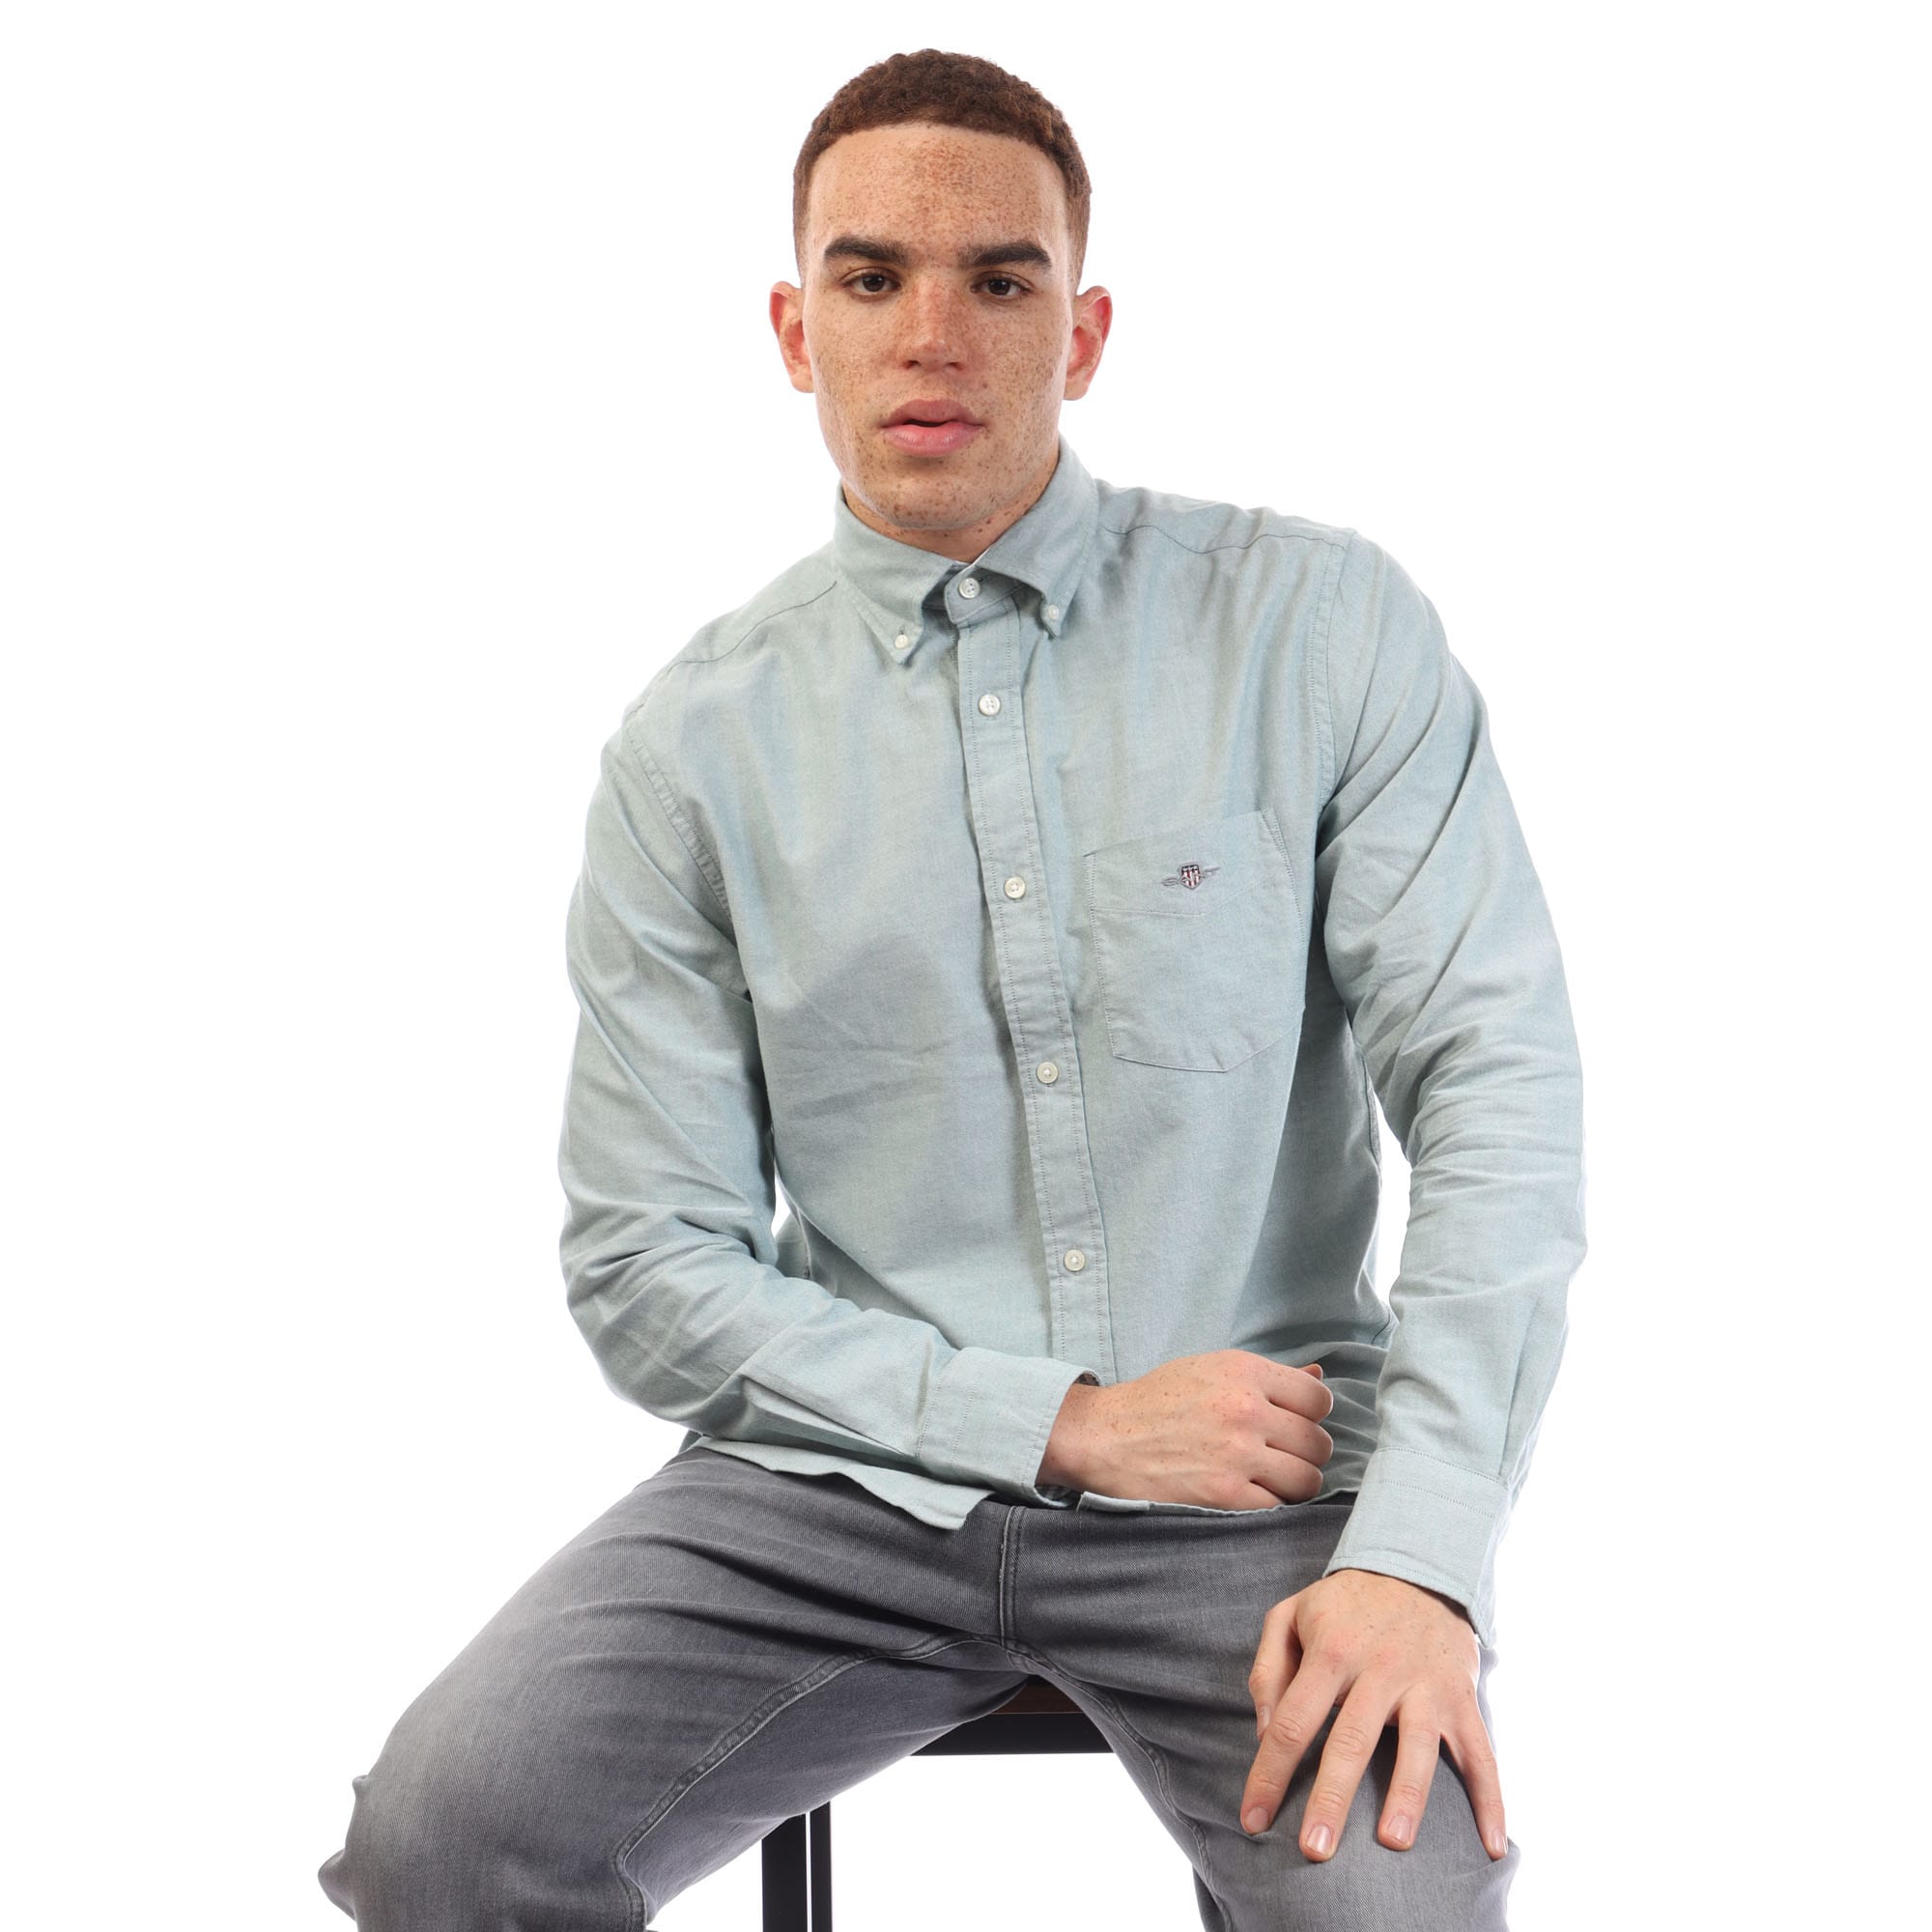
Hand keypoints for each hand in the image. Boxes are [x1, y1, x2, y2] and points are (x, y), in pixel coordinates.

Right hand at [1035, 1350, 1332, 1505]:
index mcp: (1245, 1372)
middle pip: (1318, 1442)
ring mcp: (1238, 1454)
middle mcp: (1247, 1410)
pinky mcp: (1226, 1495)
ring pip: (1307, 1479)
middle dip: (1305, 1453)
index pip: (1319, 1398)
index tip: (1295, 1424)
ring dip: (1295, 1484)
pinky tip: (1251, 1495)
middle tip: (1282, 1457)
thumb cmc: (1157, 1401)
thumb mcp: (1209, 1370)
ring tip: (1271, 1480)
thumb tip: (1318, 1375)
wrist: (1106, 1436)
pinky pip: (1278, 1507)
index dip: (1312, 1415)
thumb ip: (1268, 1376)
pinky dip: (1271, 1506)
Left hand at [1240, 1567, 1506, 1863]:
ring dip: (1407, 1797)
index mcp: (1330, 1651)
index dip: (1269, 1772)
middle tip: (1316, 1849)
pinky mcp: (1462, 1696)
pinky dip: (1492, 1799)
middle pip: (1352, 1739)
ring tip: (1393, 1844)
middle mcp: (1379, 1669)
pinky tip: (1492, 1843)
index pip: (1292, 1720)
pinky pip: (1482, 1752)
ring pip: (1418, 1747)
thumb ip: (1268, 1671)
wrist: (1416, 1566)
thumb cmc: (1342, 1606)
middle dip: (1332, 1797)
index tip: (1253, 1820)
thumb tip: (1263, 1733)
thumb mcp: (1290, 1616)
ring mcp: (1425, 1685)